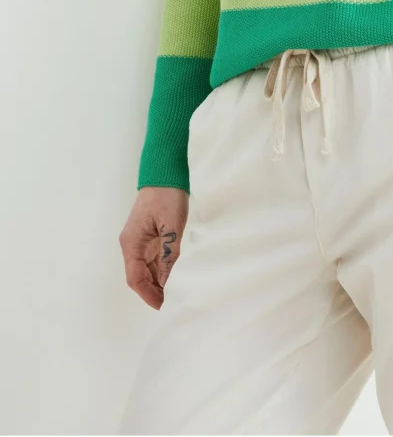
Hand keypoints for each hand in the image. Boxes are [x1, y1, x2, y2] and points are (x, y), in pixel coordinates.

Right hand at [119, 186, 188, 308]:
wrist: (165, 172)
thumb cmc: (167, 195)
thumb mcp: (172, 225)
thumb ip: (169, 253)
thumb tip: (168, 281)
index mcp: (132, 243)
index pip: (135, 278)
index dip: (148, 294)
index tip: (163, 305)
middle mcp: (132, 244)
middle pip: (139, 276)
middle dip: (153, 291)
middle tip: (173, 302)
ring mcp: (140, 240)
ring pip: (146, 269)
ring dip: (158, 282)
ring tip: (175, 292)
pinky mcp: (149, 235)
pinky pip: (152, 259)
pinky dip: (161, 269)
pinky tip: (174, 274)